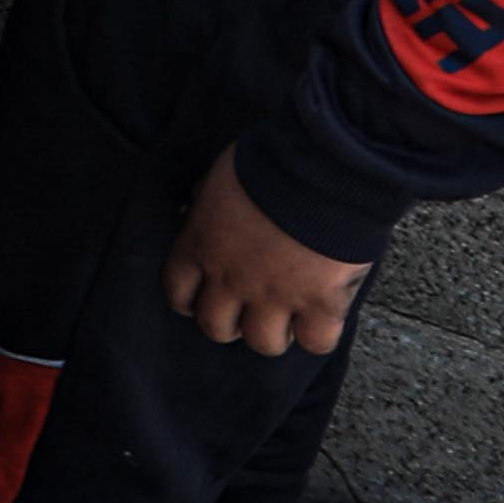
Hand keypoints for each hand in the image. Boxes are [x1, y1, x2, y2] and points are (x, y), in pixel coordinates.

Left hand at [161, 152, 364, 357]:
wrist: (321, 164)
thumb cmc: (270, 160)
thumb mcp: (219, 179)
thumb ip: (210, 208)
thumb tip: (207, 214)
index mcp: (201, 245)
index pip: (178, 293)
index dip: (193, 299)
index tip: (207, 294)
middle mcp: (231, 278)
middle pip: (216, 327)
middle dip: (232, 321)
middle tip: (251, 305)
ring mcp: (275, 295)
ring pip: (264, 343)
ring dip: (275, 331)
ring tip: (290, 314)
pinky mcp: (320, 302)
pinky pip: (317, 342)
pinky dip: (321, 334)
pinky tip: (325, 315)